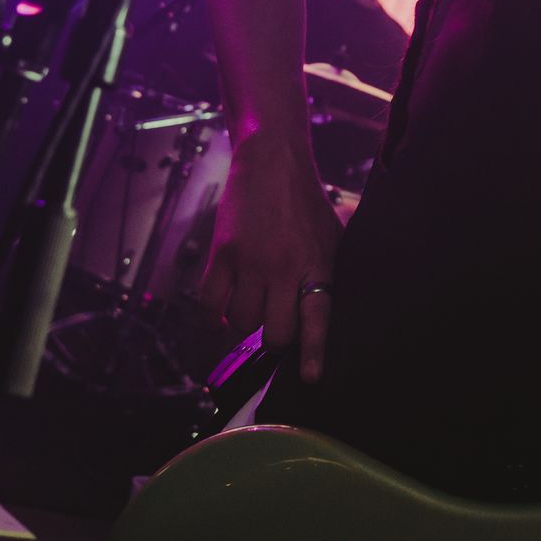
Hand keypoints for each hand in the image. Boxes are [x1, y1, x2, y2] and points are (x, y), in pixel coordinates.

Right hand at [198, 133, 342, 382]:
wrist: (271, 161)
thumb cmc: (306, 202)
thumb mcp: (332, 236)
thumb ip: (326, 274)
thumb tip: (323, 314)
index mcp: (317, 264)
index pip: (317, 317)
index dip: (312, 352)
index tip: (309, 379)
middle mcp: (284, 268)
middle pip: (275, 332)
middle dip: (276, 340)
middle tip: (276, 328)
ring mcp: (249, 262)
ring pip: (241, 323)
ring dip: (245, 326)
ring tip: (253, 307)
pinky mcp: (221, 255)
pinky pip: (208, 304)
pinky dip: (211, 319)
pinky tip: (218, 318)